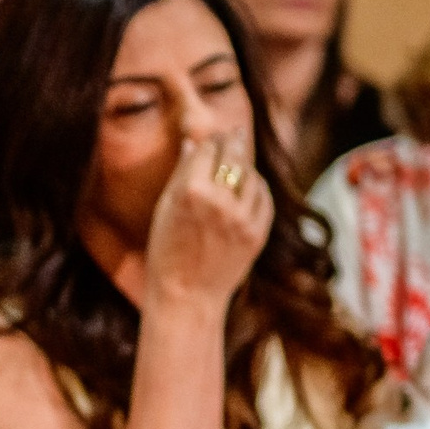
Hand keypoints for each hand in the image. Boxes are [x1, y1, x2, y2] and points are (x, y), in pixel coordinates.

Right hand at [142, 130, 271, 311]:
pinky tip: (250, 187)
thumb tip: (193, 142)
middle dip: (233, 142)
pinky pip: (264, 199)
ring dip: (245, 167)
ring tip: (239, 164)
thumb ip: (181, 174)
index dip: (209, 140)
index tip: (211, 137)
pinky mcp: (258, 233)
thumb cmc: (166, 252)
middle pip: (233, 156)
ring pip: (252, 176)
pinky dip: (257, 189)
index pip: (207, 150)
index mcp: (190, 192)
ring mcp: (242, 218)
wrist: (187, 295)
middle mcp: (219, 201)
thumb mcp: (165, 210)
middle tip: (234, 133)